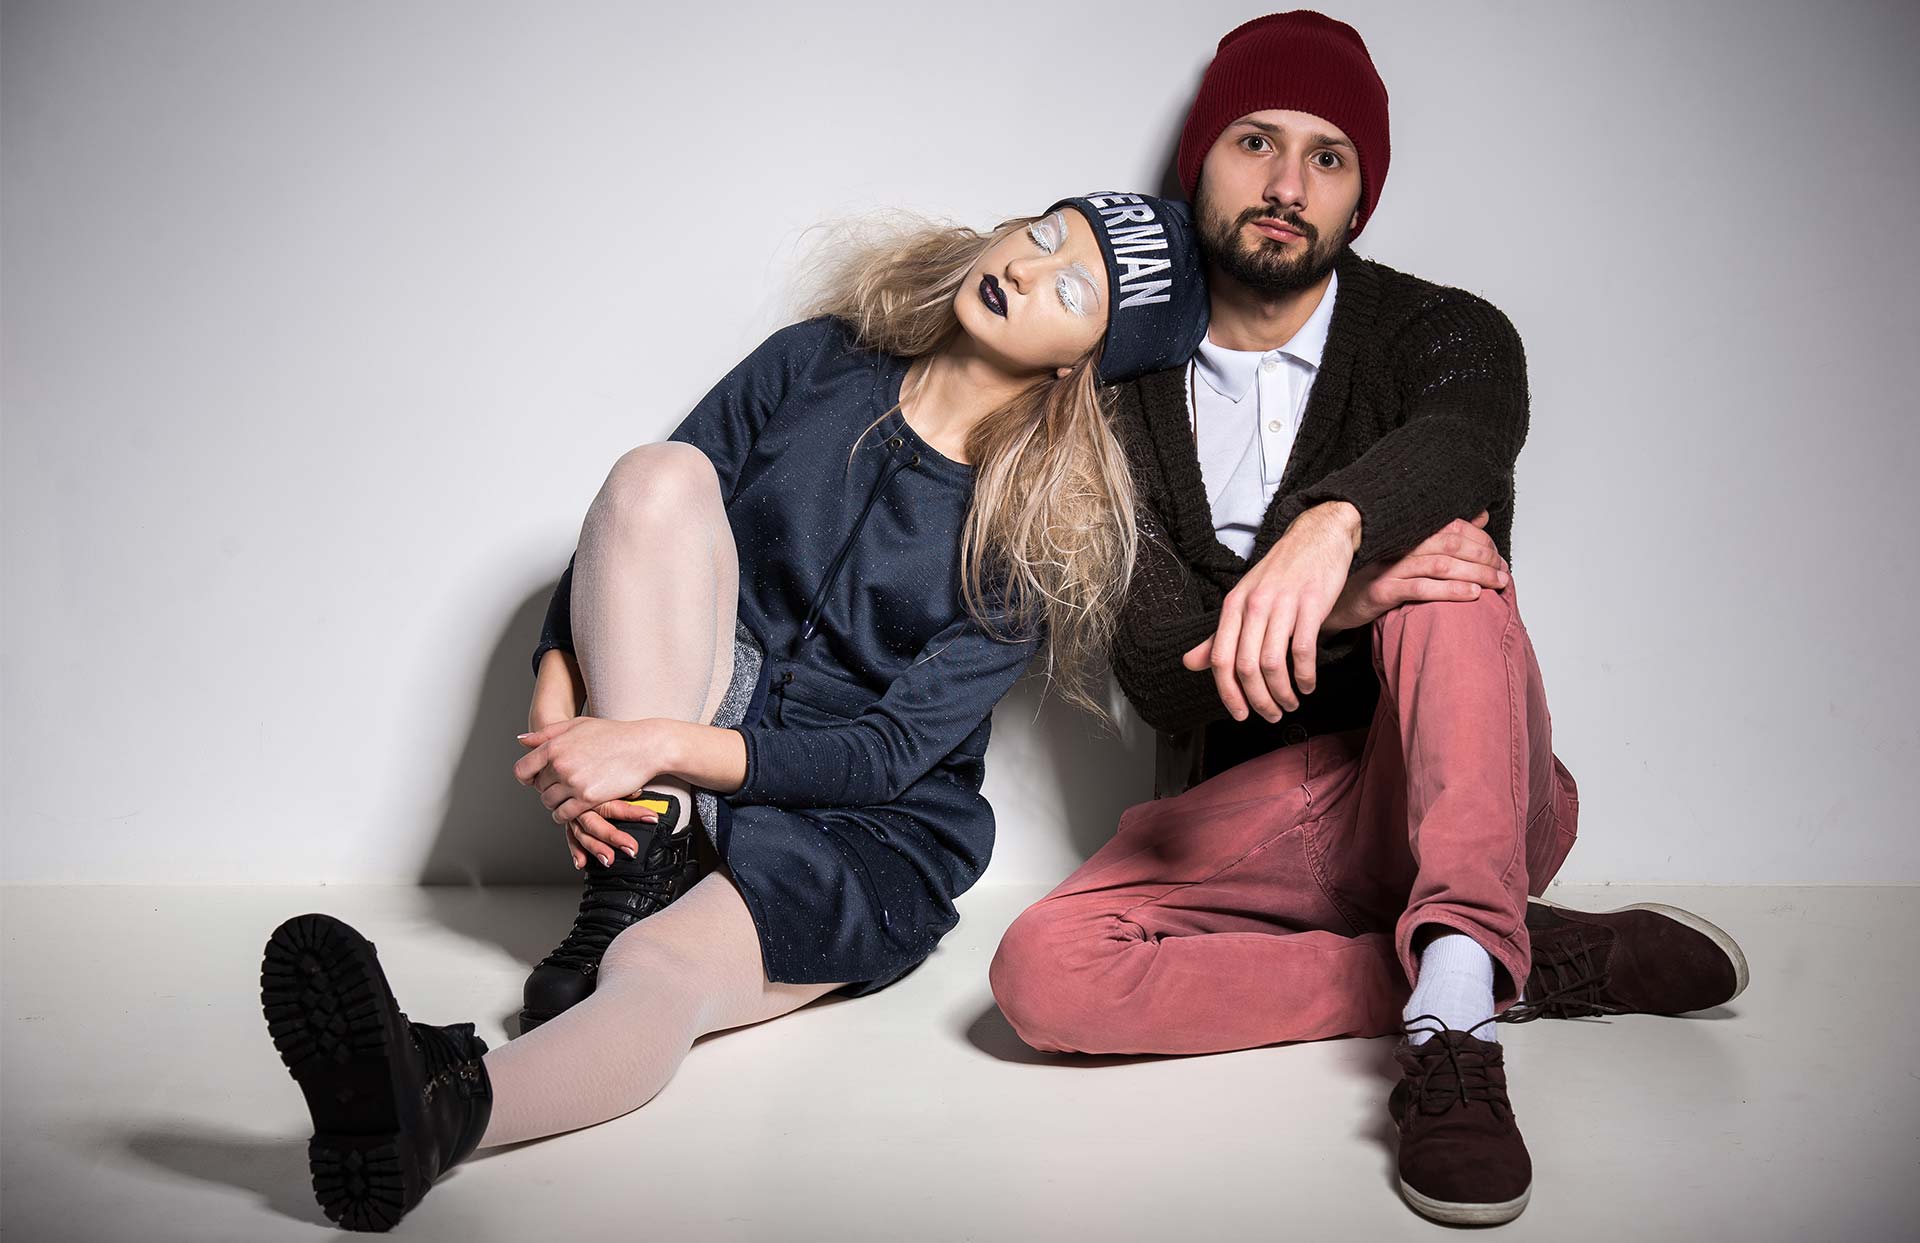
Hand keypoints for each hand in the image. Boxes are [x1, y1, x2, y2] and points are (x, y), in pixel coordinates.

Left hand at [514, 717, 669, 863]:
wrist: (644, 746)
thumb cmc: (614, 734)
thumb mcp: (577, 725)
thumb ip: (546, 734)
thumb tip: (521, 740)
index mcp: (554, 746)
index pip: (522, 770)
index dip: (528, 777)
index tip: (536, 779)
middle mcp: (560, 765)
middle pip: (539, 788)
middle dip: (548, 788)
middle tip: (564, 785)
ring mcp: (573, 783)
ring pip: (549, 803)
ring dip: (556, 802)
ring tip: (570, 795)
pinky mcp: (588, 799)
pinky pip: (563, 815)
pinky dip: (565, 814)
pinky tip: (574, 808)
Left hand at [1180, 501, 1358, 722]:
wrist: (1317, 536)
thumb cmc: (1280, 573)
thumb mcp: (1244, 599)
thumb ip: (1219, 635)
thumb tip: (1189, 663)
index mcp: (1233, 606)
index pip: (1220, 659)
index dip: (1228, 693)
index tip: (1240, 714)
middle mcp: (1254, 605)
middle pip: (1246, 667)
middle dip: (1258, 700)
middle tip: (1271, 715)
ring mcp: (1282, 604)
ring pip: (1273, 663)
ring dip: (1282, 693)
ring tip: (1291, 703)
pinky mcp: (1311, 604)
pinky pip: (1303, 650)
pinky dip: (1305, 675)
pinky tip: (1308, 684)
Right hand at [1323, 511, 1507, 633]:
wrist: (1331, 603)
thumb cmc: (1371, 578)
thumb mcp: (1406, 553)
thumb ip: (1444, 533)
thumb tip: (1481, 517)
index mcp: (1404, 532)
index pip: (1450, 526)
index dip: (1480, 537)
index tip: (1497, 553)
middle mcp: (1396, 545)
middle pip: (1450, 543)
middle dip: (1483, 556)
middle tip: (1504, 570)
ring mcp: (1387, 568)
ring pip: (1440, 565)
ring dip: (1475, 573)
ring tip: (1498, 583)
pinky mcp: (1380, 592)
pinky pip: (1421, 589)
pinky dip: (1451, 591)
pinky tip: (1472, 595)